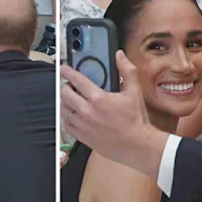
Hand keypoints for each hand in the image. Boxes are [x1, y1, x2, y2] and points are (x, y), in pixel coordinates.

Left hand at [60, 51, 166, 176]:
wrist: (137, 145)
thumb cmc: (136, 120)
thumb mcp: (134, 92)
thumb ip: (127, 71)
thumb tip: (120, 56)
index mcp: (98, 98)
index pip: (77, 80)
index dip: (68, 72)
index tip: (64, 69)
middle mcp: (87, 112)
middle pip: (66, 94)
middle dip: (66, 87)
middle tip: (70, 85)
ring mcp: (83, 125)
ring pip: (64, 109)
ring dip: (65, 102)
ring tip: (70, 99)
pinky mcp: (83, 137)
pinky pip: (67, 125)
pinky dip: (67, 117)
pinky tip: (72, 114)